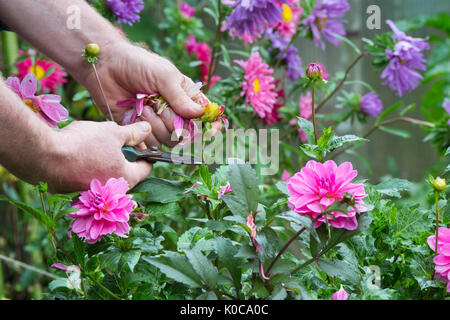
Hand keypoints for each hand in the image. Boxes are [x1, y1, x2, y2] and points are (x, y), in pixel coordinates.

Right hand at [45, 120, 151, 192]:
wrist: (44, 157)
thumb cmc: (83, 145)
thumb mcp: (113, 132)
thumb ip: (133, 133)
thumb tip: (148, 129)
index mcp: (126, 178)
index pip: (146, 168)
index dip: (144, 151)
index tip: (135, 139)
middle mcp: (111, 192)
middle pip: (125, 170)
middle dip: (121, 153)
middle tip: (111, 138)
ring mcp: (91, 193)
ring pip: (104, 172)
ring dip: (103, 158)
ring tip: (92, 143)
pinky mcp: (73, 191)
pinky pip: (86, 177)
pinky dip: (85, 165)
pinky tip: (76, 152)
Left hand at [81, 42, 220, 147]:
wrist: (106, 67)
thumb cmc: (137, 64)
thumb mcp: (163, 75)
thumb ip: (180, 97)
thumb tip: (199, 114)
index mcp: (186, 97)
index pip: (205, 117)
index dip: (209, 127)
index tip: (208, 132)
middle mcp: (175, 113)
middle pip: (186, 133)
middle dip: (173, 122)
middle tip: (158, 105)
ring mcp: (158, 123)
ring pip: (168, 140)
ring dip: (154, 124)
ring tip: (142, 106)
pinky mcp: (141, 131)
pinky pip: (150, 144)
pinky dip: (143, 131)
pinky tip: (135, 114)